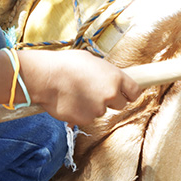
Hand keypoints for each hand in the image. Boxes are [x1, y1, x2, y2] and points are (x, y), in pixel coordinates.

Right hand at [17, 50, 138, 123]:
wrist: (46, 77)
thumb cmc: (66, 64)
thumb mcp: (92, 61)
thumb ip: (106, 72)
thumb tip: (110, 78)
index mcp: (116, 77)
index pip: (135, 92)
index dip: (130, 93)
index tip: (125, 94)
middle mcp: (111, 95)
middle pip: (121, 104)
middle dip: (111, 100)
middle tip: (96, 93)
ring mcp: (99, 109)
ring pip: (101, 111)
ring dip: (93, 105)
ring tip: (76, 93)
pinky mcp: (85, 119)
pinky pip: (87, 117)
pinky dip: (81, 112)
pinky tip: (70, 101)